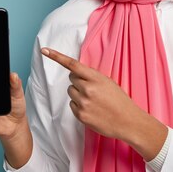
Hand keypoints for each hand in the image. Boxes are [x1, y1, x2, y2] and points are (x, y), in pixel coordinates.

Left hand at [41, 47, 166, 159]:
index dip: (57, 56)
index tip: (44, 50)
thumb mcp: (109, 83)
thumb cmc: (120, 100)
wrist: (127, 121)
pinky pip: (72, 105)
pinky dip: (79, 106)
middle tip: (92, 89)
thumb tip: (76, 73)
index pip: (73, 64)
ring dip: (78, 94)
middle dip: (79, 81)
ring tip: (93, 101)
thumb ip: (92, 77)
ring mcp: (83, 103)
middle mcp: (87, 89)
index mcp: (96, 78)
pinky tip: (92, 109)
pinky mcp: (80, 115)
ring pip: (71, 92)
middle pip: (71, 79)